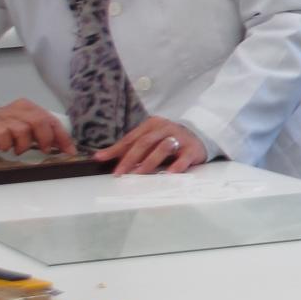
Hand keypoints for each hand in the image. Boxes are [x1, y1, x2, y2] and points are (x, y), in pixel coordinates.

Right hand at [0, 99, 73, 155]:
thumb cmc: (7, 127)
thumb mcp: (26, 125)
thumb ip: (43, 133)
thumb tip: (66, 149)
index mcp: (29, 107)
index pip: (51, 120)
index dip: (62, 137)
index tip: (69, 151)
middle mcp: (18, 110)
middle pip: (39, 121)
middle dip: (46, 139)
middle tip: (44, 150)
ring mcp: (4, 117)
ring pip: (23, 131)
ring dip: (23, 145)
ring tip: (18, 149)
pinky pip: (5, 139)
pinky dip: (7, 146)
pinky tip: (4, 146)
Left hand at [92, 116, 206, 174]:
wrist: (199, 135)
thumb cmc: (168, 140)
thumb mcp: (149, 139)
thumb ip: (129, 148)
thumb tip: (101, 156)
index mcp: (152, 125)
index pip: (131, 138)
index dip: (116, 150)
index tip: (102, 160)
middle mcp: (165, 128)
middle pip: (145, 142)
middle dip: (130, 158)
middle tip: (120, 172)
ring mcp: (179, 138)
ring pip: (162, 148)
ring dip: (149, 162)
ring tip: (139, 174)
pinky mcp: (192, 149)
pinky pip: (183, 158)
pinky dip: (176, 166)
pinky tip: (168, 174)